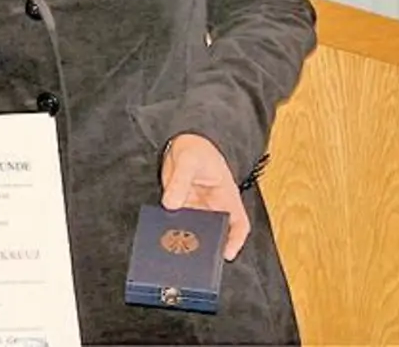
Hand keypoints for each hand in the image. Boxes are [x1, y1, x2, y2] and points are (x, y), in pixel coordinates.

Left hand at [160, 133, 250, 261]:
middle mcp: (212, 208)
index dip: (235, 241)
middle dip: (205, 246)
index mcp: (227, 197)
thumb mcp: (189, 160)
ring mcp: (196, 210)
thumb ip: (181, 181)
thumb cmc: (195, 149)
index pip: (238, 224)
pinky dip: (169, 230)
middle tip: (194, 256)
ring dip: (184, 240)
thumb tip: (171, 203)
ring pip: (193, 232)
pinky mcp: (179, 208)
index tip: (227, 254)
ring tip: (174, 248)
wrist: (179, 142)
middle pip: (214, 233)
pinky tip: (160, 235)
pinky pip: (176, 223)